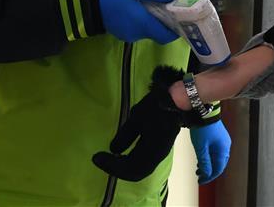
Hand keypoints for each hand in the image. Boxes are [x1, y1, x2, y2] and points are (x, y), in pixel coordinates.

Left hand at [92, 66, 198, 180]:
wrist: (178, 100)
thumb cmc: (156, 108)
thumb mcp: (136, 119)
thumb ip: (124, 136)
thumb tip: (113, 150)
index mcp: (150, 152)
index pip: (128, 169)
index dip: (110, 166)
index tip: (96, 157)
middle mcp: (156, 158)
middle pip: (134, 173)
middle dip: (115, 169)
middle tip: (100, 159)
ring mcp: (159, 154)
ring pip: (140, 169)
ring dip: (123, 166)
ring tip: (109, 157)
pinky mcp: (160, 148)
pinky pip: (144, 162)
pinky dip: (131, 162)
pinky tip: (123, 154)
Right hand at [98, 0, 177, 43]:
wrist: (86, 4)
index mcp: (142, 22)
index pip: (165, 35)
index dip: (177, 30)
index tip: (183, 19)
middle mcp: (138, 33)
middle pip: (159, 33)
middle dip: (167, 22)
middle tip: (171, 7)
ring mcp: (130, 35)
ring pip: (149, 31)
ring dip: (155, 21)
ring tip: (157, 5)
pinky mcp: (123, 33)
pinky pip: (140, 30)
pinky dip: (145, 22)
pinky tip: (144, 8)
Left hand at [190, 121, 230, 183]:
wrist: (203, 112)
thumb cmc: (203, 129)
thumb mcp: (201, 148)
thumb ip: (204, 162)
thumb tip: (207, 173)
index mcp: (223, 150)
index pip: (218, 168)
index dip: (209, 177)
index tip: (201, 180)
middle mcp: (225, 146)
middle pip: (218, 164)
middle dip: (209, 171)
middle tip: (199, 175)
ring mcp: (223, 141)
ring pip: (217, 157)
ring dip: (208, 164)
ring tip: (198, 167)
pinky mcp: (219, 136)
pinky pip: (216, 151)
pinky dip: (209, 156)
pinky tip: (202, 157)